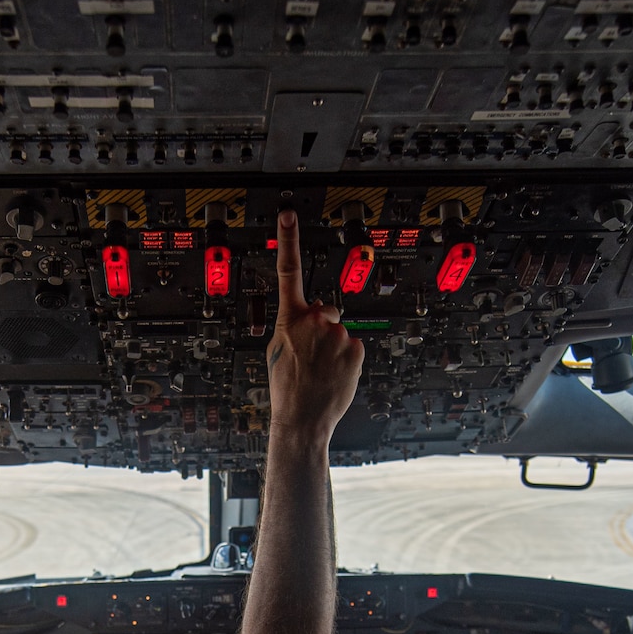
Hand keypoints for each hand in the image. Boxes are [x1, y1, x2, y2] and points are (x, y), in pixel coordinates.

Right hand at [267, 209, 363, 438]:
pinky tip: (335, 373)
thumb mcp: (276, 350)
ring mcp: (337, 334)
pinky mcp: (356, 348)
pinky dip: (348, 358)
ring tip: (322, 369)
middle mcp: (315, 321)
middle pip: (327, 310)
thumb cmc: (287, 388)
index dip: (287, 239)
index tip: (287, 215)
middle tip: (311, 355)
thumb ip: (292, 325)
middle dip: (322, 326)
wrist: (302, 418)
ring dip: (335, 346)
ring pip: (341, 331)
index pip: (287, 271)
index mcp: (290, 319)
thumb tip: (310, 316)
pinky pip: (354, 346)